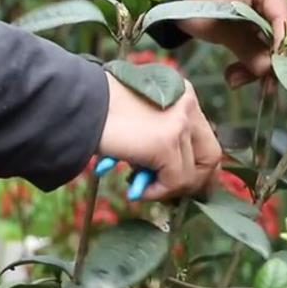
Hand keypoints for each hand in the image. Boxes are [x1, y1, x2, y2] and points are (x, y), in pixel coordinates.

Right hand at [98, 72, 221, 199]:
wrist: (74, 106)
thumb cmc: (101, 114)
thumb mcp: (144, 121)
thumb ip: (166, 138)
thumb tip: (182, 178)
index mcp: (183, 94)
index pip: (207, 138)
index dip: (199, 167)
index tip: (184, 185)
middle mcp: (188, 104)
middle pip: (211, 156)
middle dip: (194, 182)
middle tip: (170, 193)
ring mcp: (180, 123)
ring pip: (193, 173)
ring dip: (168, 189)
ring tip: (142, 188)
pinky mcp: (167, 142)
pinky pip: (175, 181)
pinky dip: (157, 191)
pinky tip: (138, 189)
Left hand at [178, 0, 286, 87]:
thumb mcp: (219, 25)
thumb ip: (247, 47)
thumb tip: (268, 70)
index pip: (282, 17)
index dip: (280, 45)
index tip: (275, 70)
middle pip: (279, 35)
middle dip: (266, 62)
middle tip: (262, 87)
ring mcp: (266, 12)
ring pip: (270, 47)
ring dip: (254, 68)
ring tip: (233, 80)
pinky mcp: (258, 27)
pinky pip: (260, 49)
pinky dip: (248, 65)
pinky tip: (233, 76)